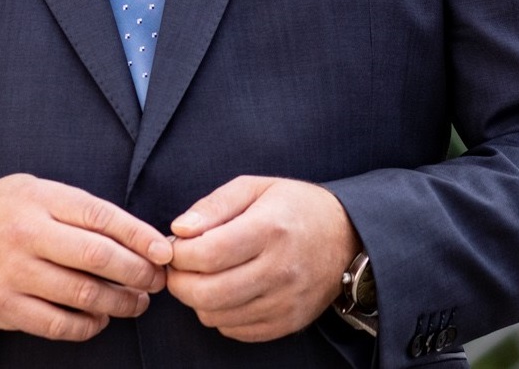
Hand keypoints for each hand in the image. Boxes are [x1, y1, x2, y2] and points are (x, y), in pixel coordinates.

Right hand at [0, 173, 173, 340]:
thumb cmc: (4, 213)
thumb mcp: (36, 192)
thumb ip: (77, 209)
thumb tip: (134, 234)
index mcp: (40, 199)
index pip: (100, 216)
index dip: (138, 235)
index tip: (163, 251)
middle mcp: (28, 234)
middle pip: (96, 256)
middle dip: (136, 272)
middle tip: (156, 281)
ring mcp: (15, 274)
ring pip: (82, 294)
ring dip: (119, 302)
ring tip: (136, 302)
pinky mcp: (6, 308)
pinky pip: (58, 324)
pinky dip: (87, 326)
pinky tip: (100, 319)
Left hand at [166, 176, 356, 341]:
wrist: (345, 236)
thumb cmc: (293, 205)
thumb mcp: (254, 187)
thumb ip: (213, 205)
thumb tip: (179, 230)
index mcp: (269, 229)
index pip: (208, 253)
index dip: (179, 254)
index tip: (172, 247)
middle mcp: (280, 269)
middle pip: (209, 292)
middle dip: (180, 282)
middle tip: (177, 268)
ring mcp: (286, 301)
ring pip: (219, 317)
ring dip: (197, 300)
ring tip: (200, 277)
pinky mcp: (289, 323)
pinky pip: (237, 332)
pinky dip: (220, 316)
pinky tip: (223, 293)